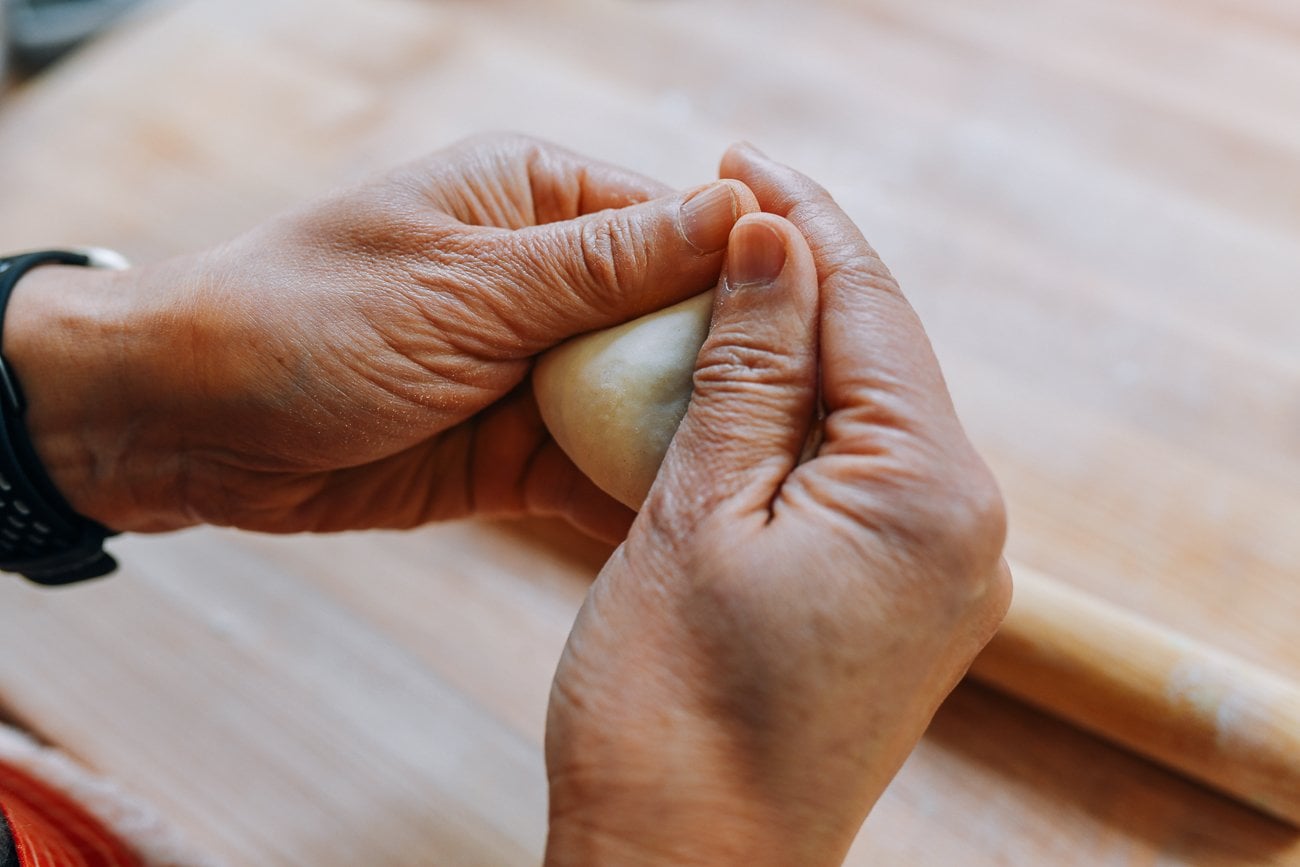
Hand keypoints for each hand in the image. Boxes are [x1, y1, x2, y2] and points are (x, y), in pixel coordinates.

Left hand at [4, 134, 754, 537]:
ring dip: (690, 442)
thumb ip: (607, 263)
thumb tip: (744, 211)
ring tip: (765, 496)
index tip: (814, 345)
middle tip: (801, 441)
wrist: (189, 423)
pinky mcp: (519, 446)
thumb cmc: (311, 319)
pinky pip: (599, 466)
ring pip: (647, 401)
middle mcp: (551, 279)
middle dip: (729, 376)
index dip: (752, 283)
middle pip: (679, 323)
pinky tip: (694, 528)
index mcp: (539, 199)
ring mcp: (537, 367)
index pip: (684, 230)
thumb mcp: (470, 285)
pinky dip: (636, 493)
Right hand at [543, 145, 1010, 865]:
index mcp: (931, 493)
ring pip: (869, 413)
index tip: (738, 160)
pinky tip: (743, 390)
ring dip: (798, 347)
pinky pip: (859, 477)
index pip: (870, 306)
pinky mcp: (904, 604)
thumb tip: (773, 240)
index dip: (801, 222)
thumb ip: (748, 367)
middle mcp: (967, 528)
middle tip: (721, 205)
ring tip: (721, 283)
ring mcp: (943, 572)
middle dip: (804, 275)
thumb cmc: (672, 711)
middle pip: (882, 353)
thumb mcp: (696, 510)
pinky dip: (800, 423)